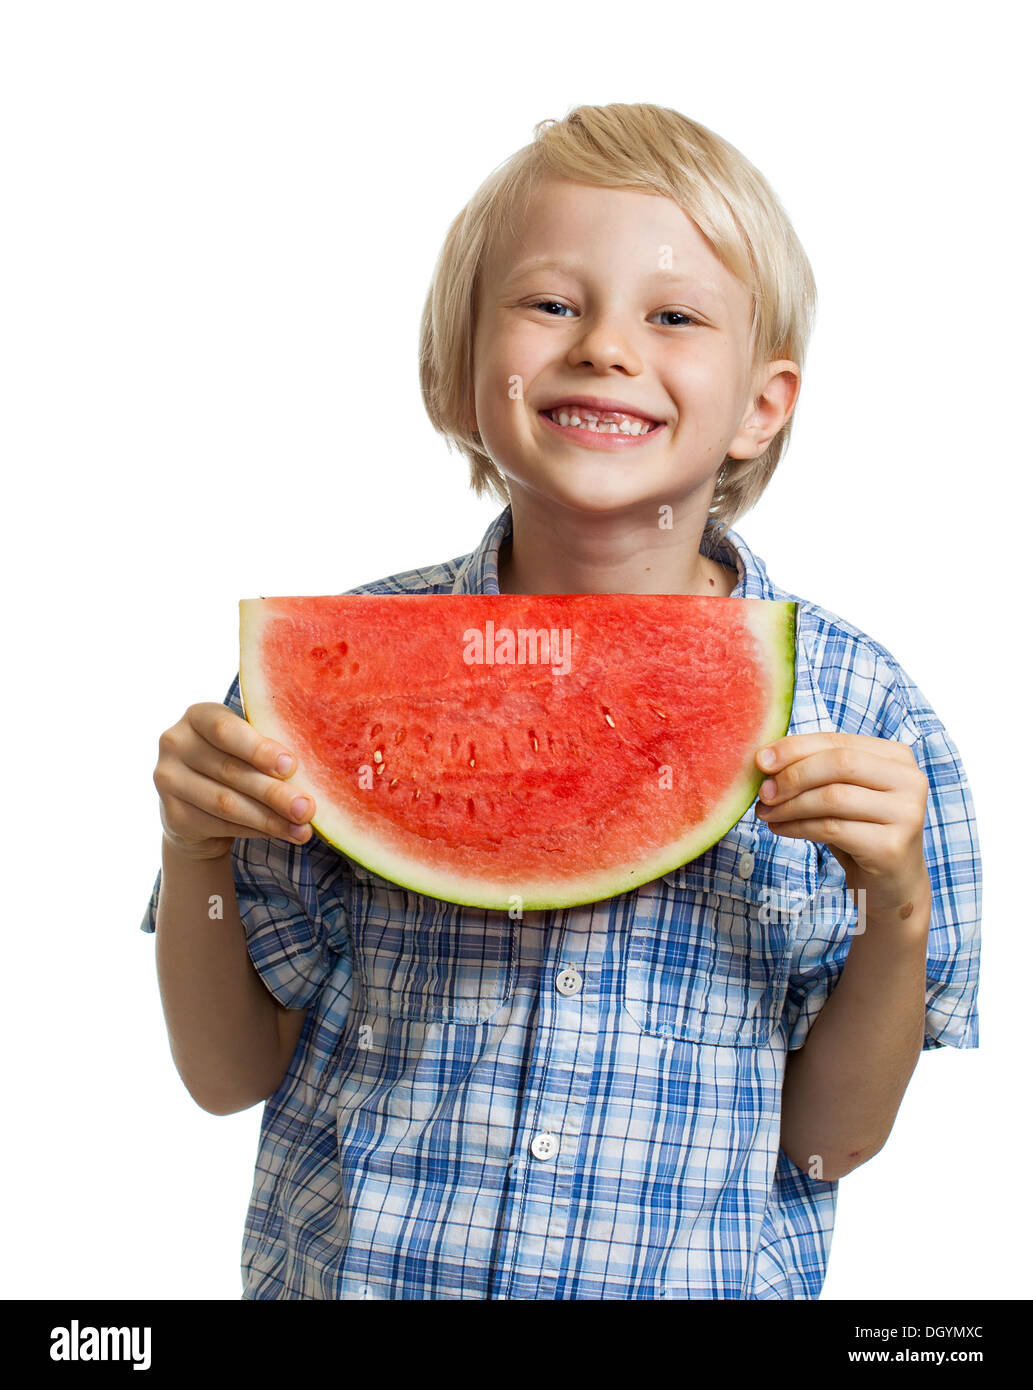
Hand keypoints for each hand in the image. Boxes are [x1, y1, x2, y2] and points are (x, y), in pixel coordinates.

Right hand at [153, 702, 314, 859]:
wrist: (198, 806)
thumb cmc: (235, 764)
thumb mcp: (247, 748)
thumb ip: (268, 751)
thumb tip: (314, 772)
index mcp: (198, 716)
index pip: (225, 729)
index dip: (258, 749)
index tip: (291, 766)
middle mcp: (175, 743)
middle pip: (231, 770)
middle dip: (274, 792)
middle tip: (306, 808)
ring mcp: (167, 780)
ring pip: (226, 803)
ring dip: (269, 819)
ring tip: (302, 829)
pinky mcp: (172, 815)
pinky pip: (220, 825)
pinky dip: (255, 831)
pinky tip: (280, 833)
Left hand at [754, 733, 929, 917]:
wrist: (891, 884)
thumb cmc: (860, 830)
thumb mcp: (842, 793)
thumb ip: (816, 770)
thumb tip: (765, 758)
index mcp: (898, 757)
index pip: (839, 741)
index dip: (795, 747)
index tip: (760, 760)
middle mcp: (910, 780)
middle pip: (839, 764)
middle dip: (793, 775)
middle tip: (763, 791)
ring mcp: (906, 814)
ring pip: (833, 797)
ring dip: (791, 805)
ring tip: (766, 813)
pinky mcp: (891, 846)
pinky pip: (832, 828)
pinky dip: (798, 827)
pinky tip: (780, 829)